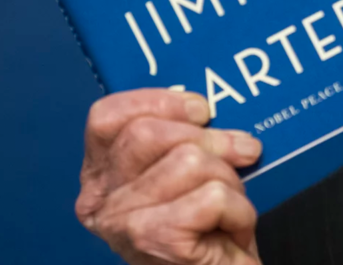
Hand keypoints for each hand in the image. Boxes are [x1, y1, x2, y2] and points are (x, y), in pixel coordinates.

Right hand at [75, 89, 262, 264]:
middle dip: (210, 138)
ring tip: (231, 206)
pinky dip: (239, 210)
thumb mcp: (183, 175)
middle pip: (149, 133)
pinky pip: (214, 195)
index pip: (108, 117)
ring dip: (229, 180)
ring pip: (189, 160)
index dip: (159, 102)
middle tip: (242, 153)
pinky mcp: (156, 240)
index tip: (202, 110)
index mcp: (100, 176)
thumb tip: (213, 105)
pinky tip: (234, 228)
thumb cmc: (204, 232)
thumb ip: (182, 138)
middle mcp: (100, 200)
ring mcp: (123, 223)